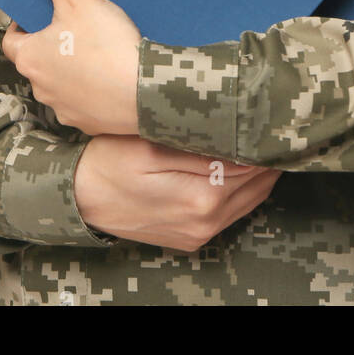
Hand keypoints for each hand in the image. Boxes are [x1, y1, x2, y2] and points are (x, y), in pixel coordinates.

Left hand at [2, 0, 141, 135]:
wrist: (145, 93)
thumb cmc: (107, 45)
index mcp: (30, 57)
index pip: (13, 40)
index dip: (26, 25)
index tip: (43, 14)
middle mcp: (40, 87)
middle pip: (37, 61)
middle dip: (51, 45)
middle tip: (74, 26)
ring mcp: (64, 108)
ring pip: (59, 84)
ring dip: (71, 70)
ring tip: (96, 50)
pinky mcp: (88, 123)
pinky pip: (84, 104)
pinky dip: (92, 91)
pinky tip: (112, 76)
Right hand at [74, 135, 281, 251]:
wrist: (79, 197)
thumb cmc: (110, 161)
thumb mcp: (151, 145)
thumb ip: (200, 148)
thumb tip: (241, 142)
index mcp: (201, 198)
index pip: (253, 167)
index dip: (265, 141)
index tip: (273, 117)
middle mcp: (206, 223)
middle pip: (257, 185)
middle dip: (267, 156)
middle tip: (273, 124)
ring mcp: (200, 234)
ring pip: (249, 200)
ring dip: (259, 172)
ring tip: (261, 139)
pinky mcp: (192, 237)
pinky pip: (231, 212)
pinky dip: (242, 189)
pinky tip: (239, 164)